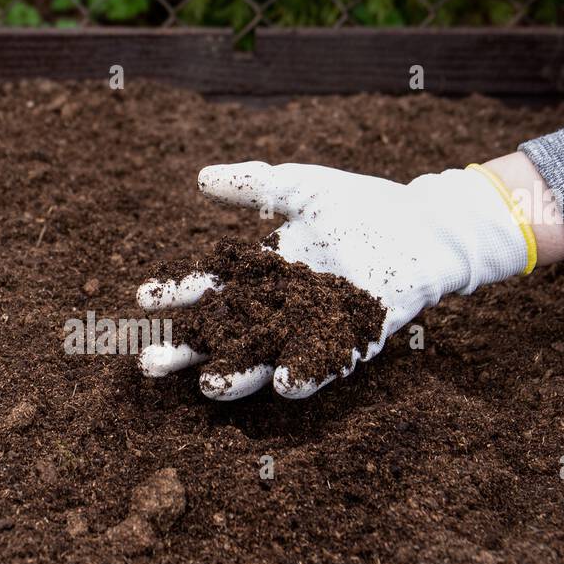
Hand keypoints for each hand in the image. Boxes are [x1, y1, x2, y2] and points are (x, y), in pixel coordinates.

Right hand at [135, 160, 536, 399]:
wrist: (420, 224)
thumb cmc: (359, 205)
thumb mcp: (301, 188)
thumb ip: (255, 185)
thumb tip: (201, 178)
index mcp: (260, 276)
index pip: (208, 290)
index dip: (177, 295)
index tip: (142, 296)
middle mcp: (278, 310)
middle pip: (223, 338)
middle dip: (186, 352)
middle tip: (150, 363)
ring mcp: (311, 330)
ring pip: (264, 362)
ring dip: (237, 377)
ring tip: (208, 386)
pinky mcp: (350, 342)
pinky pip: (324, 366)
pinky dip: (305, 376)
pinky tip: (285, 384)